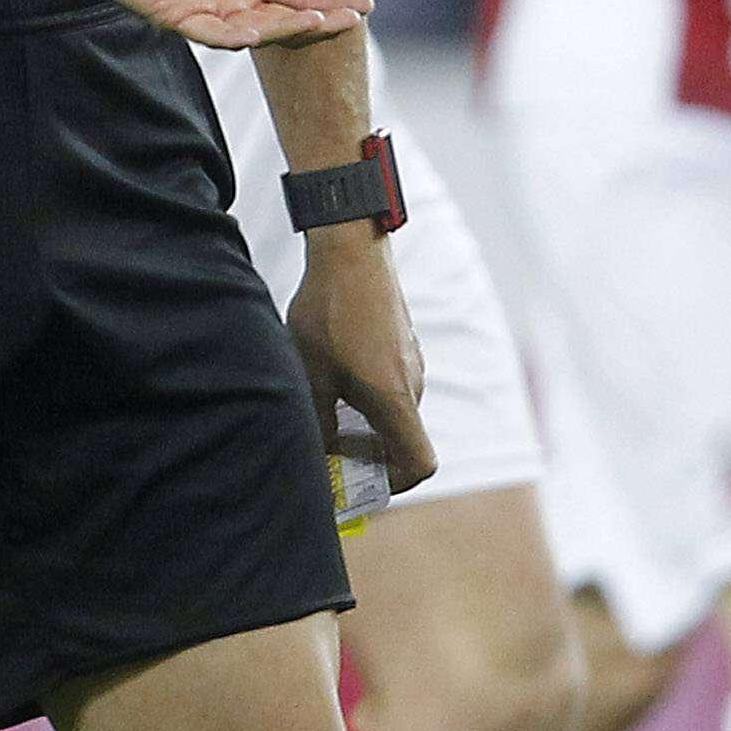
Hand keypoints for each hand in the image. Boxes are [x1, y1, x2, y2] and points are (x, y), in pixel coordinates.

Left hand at [57, 0, 371, 51]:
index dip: (331, 0)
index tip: (366, 4)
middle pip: (286, 20)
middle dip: (321, 22)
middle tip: (352, 19)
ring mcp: (204, 7)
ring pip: (257, 33)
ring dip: (288, 29)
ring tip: (320, 19)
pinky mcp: (175, 14)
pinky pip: (213, 34)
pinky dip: (241, 34)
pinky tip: (264, 26)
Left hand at [289, 226, 433, 491]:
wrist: (351, 248)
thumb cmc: (329, 312)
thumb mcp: (312, 373)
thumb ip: (319, 420)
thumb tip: (323, 452)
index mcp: (395, 400)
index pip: (418, 464)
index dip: (392, 482)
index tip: (357, 477)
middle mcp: (413, 384)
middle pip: (402, 438)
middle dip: (366, 451)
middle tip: (327, 446)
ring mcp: (411, 359)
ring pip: (393, 408)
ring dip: (363, 417)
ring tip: (321, 401)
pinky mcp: (403, 340)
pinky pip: (391, 381)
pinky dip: (367, 392)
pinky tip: (330, 369)